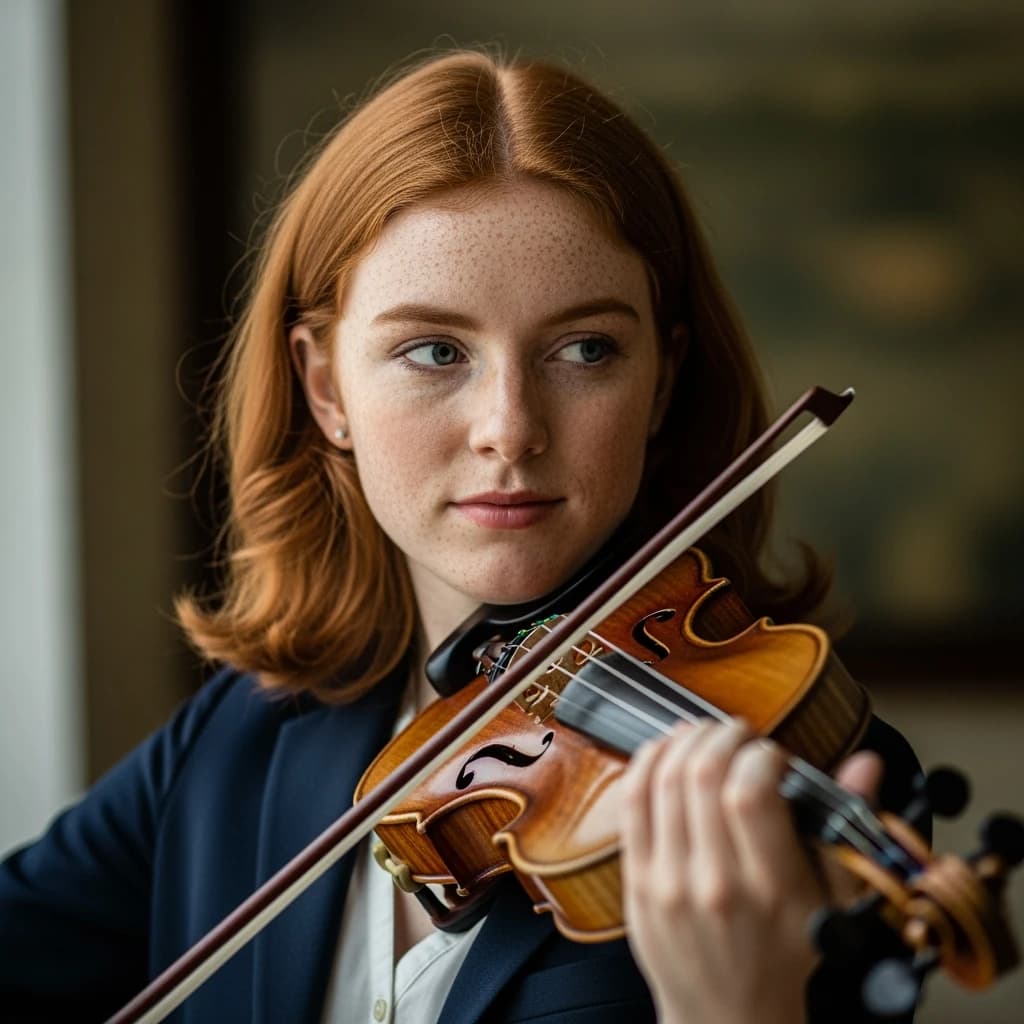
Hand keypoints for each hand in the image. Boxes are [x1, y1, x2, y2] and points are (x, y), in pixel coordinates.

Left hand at [620, 719, 880, 1023]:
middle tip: (738, 733)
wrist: (729, 1018)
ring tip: (705, 734)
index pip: (750, 793)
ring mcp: (668, 882)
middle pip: (702, 775)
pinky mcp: (637, 881)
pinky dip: (647, 763)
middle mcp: (714, 882)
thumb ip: (844, 827)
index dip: (759, 755)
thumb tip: (865, 764)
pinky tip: (666, 750)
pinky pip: (631, 803)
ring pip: (664, 780)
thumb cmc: (785, 960)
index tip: (772, 754)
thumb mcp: (832, 902)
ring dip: (685, 741)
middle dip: (721, 735)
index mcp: (770, 888)